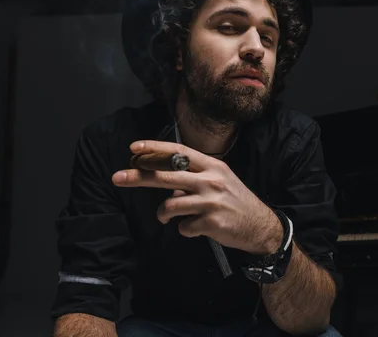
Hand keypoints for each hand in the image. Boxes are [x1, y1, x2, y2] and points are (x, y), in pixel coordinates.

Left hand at [112, 140, 282, 254]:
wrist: (260, 226)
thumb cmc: (235, 200)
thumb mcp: (220, 179)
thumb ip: (193, 176)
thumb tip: (165, 180)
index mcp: (212, 166)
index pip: (179, 151)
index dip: (155, 148)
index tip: (134, 148)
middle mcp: (211, 180)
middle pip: (167, 175)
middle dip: (138, 176)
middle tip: (117, 177)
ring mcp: (212, 201)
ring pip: (170, 205)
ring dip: (163, 214)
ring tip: (167, 217)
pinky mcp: (212, 223)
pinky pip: (183, 227)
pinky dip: (184, 229)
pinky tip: (195, 228)